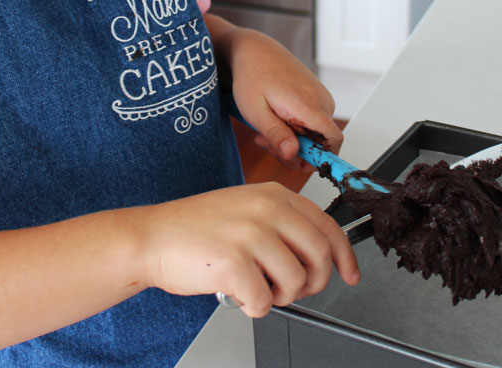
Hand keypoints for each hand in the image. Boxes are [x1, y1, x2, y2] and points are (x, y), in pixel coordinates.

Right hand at [139, 183, 359, 317]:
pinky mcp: (233, 262)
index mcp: (273, 195)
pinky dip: (254, 307)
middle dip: (313, 282)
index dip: (345, 256)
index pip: (327, 225)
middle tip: (293, 290)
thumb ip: (280, 223)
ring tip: (256, 288)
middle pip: (319, 255)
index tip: (350, 274)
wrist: (151, 237)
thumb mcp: (244, 209)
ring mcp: (250, 234)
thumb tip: (317, 254)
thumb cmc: (195, 228)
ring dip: (280, 296)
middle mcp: (266, 210)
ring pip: (295, 281)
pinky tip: (236, 293)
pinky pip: (264, 300)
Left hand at [206, 15, 342, 169]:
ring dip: (292, 140)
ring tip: (266, 130)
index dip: (319, 159)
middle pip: (322, 143)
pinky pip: (313, 123)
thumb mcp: (256, 112)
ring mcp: (321, 98)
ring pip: (316, 135)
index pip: (334, 142)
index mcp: (310, 106)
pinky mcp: (316, 97)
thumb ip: (276, 135)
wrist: (254, 50)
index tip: (295, 160)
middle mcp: (322, 102)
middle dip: (295, 151)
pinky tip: (275, 120)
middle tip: (267, 143)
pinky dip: (295, 128)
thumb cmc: (252, 76)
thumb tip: (293, 155)